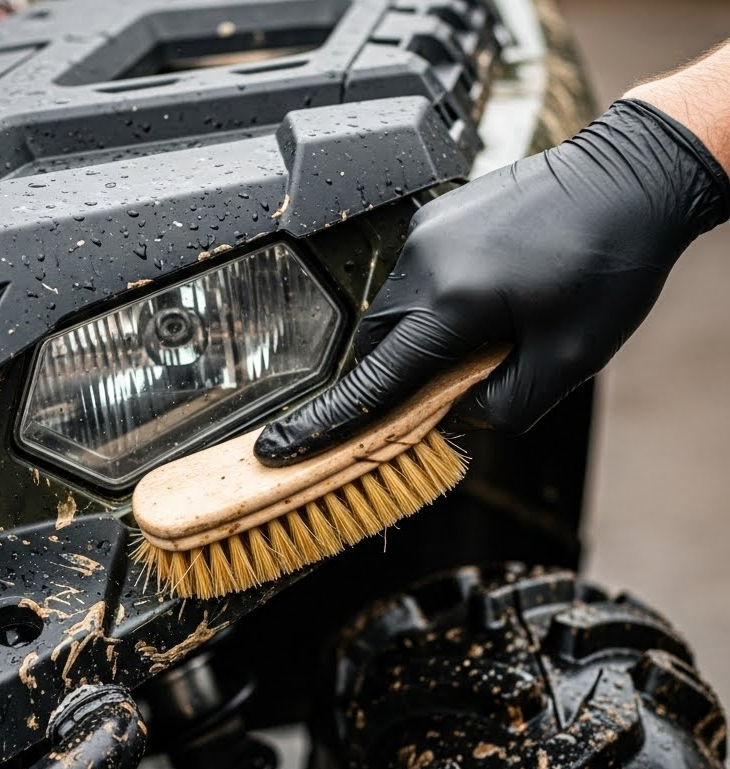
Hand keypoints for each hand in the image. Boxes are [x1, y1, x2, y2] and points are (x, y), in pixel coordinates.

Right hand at [255, 99, 728, 461]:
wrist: (634, 176)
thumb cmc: (611, 267)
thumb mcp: (567, 362)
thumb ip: (502, 406)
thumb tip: (456, 413)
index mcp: (455, 304)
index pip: (374, 382)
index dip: (324, 424)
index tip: (278, 449)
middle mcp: (427, 263)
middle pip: (375, 346)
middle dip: (388, 380)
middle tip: (439, 397)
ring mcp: (429, 232)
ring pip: (393, 312)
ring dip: (415, 341)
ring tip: (483, 338)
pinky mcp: (440, 216)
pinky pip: (416, 278)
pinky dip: (433, 306)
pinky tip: (486, 301)